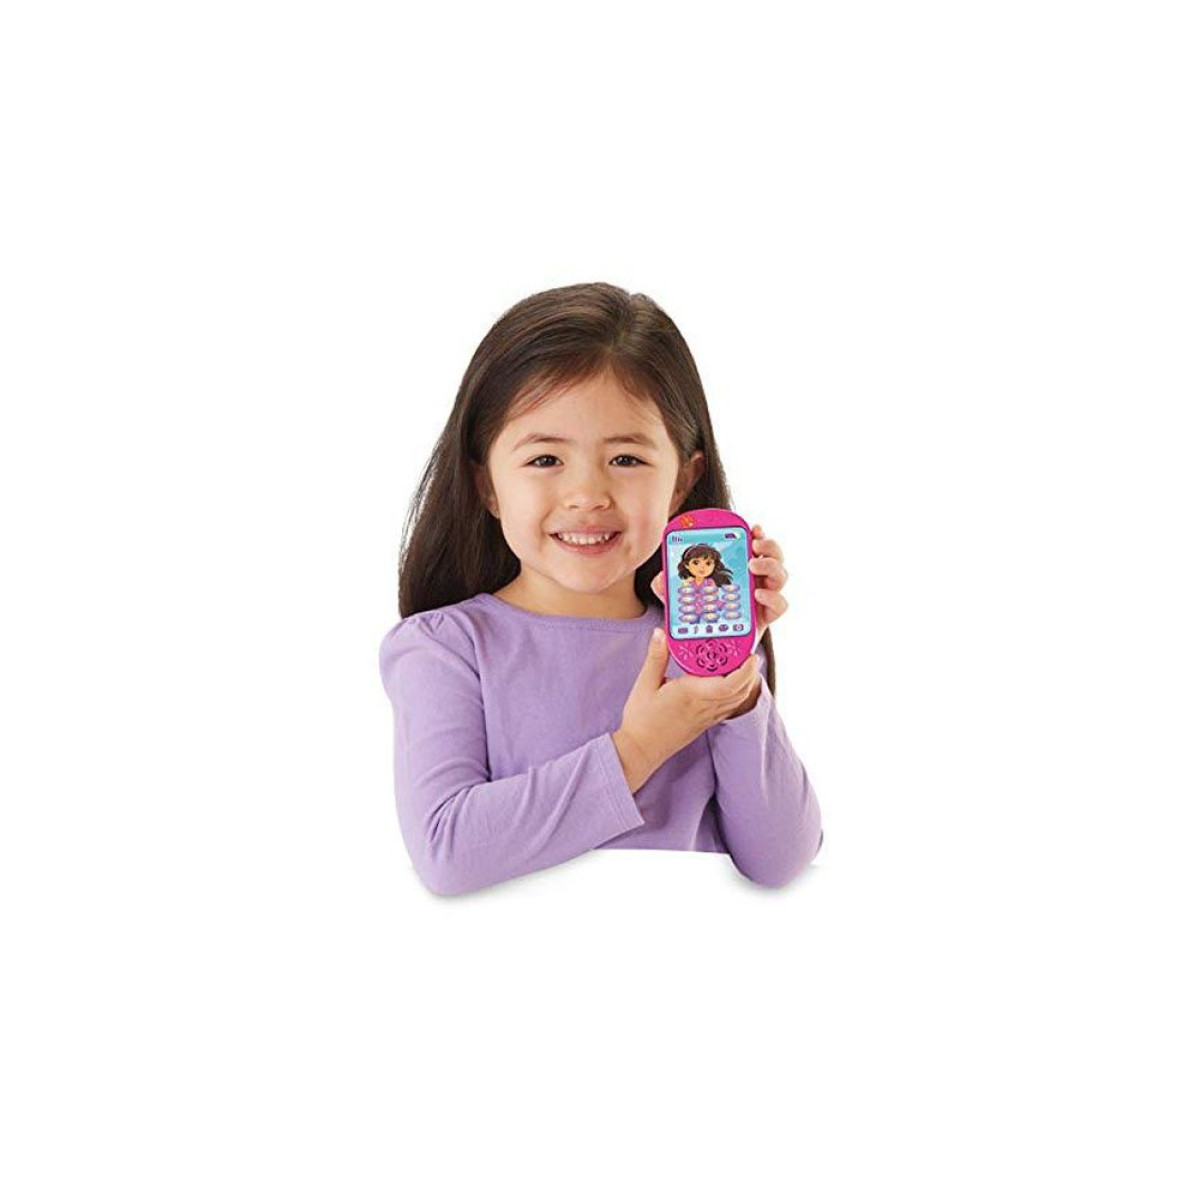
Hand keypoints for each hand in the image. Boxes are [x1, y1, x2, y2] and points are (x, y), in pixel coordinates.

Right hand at [614, 629, 762, 789]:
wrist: (641, 749)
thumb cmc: (642, 719)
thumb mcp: (645, 683)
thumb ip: (656, 656)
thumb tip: (661, 633)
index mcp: (692, 694)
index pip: (729, 683)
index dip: (745, 670)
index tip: (750, 655)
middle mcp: (704, 707)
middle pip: (740, 690)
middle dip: (750, 672)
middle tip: (749, 653)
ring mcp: (707, 717)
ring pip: (737, 699)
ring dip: (745, 683)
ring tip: (743, 665)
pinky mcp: (706, 722)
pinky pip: (729, 707)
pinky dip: (737, 694)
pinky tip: (731, 683)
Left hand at [649, 522, 790, 653]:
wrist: (710, 652)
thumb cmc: (700, 620)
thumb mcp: (679, 601)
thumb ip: (668, 589)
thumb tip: (660, 578)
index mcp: (739, 572)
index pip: (755, 548)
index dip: (758, 535)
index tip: (753, 528)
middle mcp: (755, 581)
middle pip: (774, 557)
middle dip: (769, 546)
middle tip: (754, 546)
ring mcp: (763, 599)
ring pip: (781, 576)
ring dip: (771, 566)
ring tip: (753, 566)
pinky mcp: (766, 618)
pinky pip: (781, 605)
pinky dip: (773, 597)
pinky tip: (758, 594)